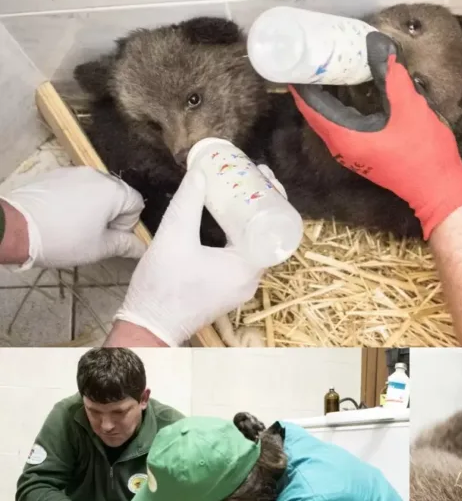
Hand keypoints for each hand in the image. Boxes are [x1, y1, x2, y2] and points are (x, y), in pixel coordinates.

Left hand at [0, 168, 145, 268]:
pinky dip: (73, 200)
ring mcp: (73, 172)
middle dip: (111, 214)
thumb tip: (141, 247)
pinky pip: (74, 187)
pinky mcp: (54, 175)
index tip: (109, 237)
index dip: (127, 224)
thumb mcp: (99, 248)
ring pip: (94, 190)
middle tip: (93, 235)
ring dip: (92, 207)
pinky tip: (59, 217)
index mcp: (113, 190)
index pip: (137, 204)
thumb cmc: (64, 239)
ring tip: (74, 227)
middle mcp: (96, 175)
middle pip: (116, 194)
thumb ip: (125, 245)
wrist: (16, 227)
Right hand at [115, 168, 264, 345]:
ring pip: (253, 246)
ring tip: (240, 193)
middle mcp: (250, 280)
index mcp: (246, 268)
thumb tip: (200, 172)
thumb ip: (186, 203)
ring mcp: (239, 287)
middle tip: (252, 178)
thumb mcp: (173, 237)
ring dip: (248, 220)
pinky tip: (226, 219)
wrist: (147, 328)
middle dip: (260, 204)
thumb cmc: (161, 287)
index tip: (264, 176)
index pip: (273, 228)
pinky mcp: (227, 290)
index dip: (271, 199)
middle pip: (266, 235)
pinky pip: (241, 257)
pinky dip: (238, 236)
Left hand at [291, 33, 461, 238]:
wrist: (438, 190)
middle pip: (315, 114)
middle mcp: (341, 148)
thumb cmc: (424, 153)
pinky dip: (336, 109)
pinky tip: (346, 93)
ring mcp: (350, 155)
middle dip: (311, 87)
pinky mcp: (362, 156)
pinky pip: (339, 127)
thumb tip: (379, 46)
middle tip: (312, 58)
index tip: (297, 58)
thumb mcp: (410, 109)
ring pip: (327, 121)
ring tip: (326, 71)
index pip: (311, 107)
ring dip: (323, 98)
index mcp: (345, 137)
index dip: (302, 83)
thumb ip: (393, 78)